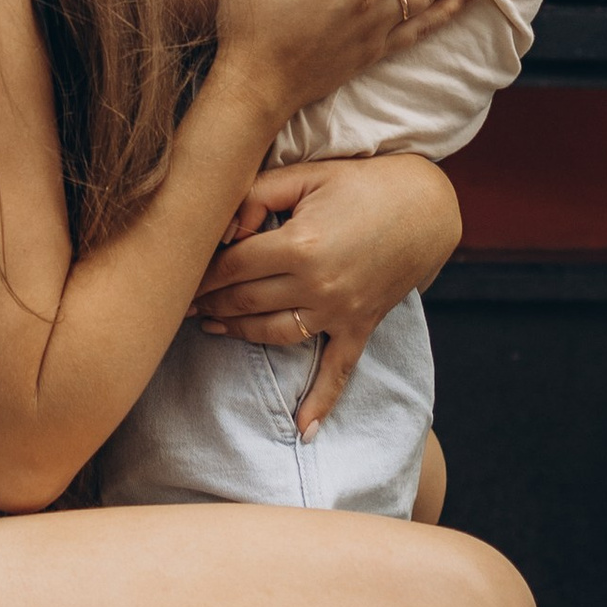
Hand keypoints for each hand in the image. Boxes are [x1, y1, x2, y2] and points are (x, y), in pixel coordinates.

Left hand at [191, 152, 463, 431]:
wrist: (427, 206)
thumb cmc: (362, 183)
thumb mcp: (306, 175)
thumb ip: (256, 196)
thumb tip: (222, 230)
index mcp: (300, 245)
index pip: (231, 267)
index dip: (200, 272)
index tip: (179, 274)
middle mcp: (318, 285)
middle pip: (246, 301)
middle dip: (210, 301)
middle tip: (185, 301)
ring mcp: (340, 311)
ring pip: (274, 334)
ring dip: (239, 333)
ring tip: (213, 326)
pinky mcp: (361, 326)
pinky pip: (338, 371)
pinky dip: (321, 403)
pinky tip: (302, 430)